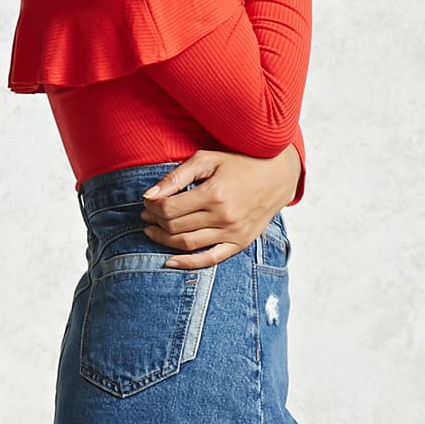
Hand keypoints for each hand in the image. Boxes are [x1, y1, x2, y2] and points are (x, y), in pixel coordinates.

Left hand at [140, 146, 301, 268]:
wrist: (277, 176)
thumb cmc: (240, 163)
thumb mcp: (207, 159)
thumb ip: (177, 177)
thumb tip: (149, 196)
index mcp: (214, 194)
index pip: (170, 208)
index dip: (152, 207)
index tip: (147, 202)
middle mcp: (223, 217)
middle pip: (175, 226)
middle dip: (155, 220)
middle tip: (147, 214)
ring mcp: (232, 233)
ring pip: (187, 243)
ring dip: (164, 239)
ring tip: (151, 230)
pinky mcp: (240, 243)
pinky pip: (210, 259)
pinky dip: (188, 263)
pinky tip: (169, 262)